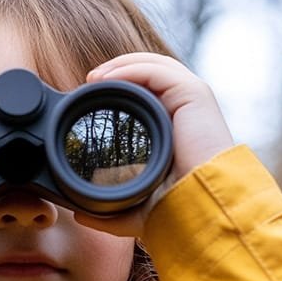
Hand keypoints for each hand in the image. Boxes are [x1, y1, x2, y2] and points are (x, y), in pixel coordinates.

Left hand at [75, 53, 233, 236]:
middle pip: (151, 72)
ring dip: (121, 65)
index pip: (149, 92)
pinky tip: (108, 78)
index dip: (120, 87)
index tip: (89, 98)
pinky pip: (158, 70)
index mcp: (176, 126)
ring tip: (94, 78)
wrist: (201, 210)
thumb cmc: (177, 209)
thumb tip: (80, 215)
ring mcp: (192, 100)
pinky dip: (130, 68)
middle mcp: (186, 109)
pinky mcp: (195, 95)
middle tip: (89, 82)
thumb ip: (108, 208)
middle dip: (118, 70)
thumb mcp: (135, 206)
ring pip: (155, 65)